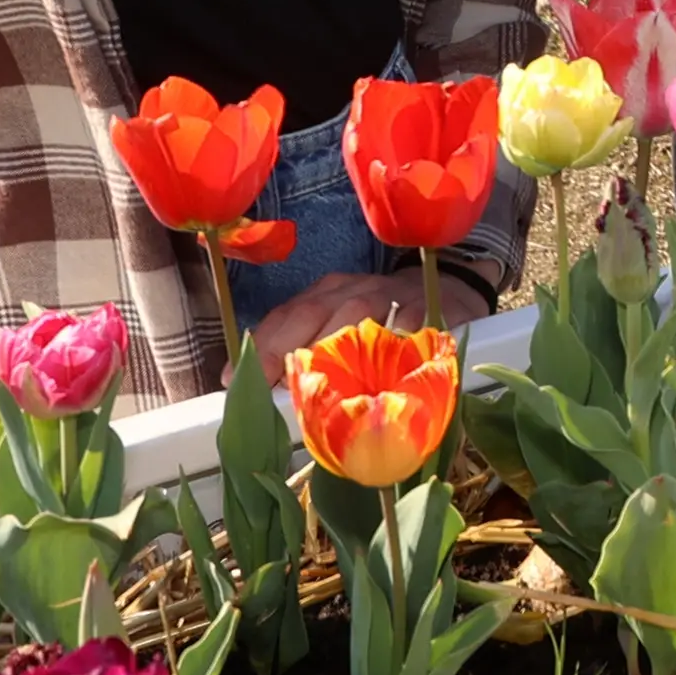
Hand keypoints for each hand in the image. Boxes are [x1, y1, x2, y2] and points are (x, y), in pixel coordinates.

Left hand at [244, 266, 493, 367]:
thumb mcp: (343, 322)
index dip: (258, 346)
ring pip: (353, 314)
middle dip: (282, 352)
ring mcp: (388, 294)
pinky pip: (406, 321)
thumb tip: (261, 389)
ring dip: (331, 350)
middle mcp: (350, 288)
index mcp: (325, 293)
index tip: (229, 378)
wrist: (446, 284)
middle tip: (267, 390)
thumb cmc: (384, 317)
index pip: (284, 316)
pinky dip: (392, 341)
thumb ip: (309, 346)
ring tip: (316, 385)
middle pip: (309, 314)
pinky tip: (381, 366)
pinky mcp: (425, 305)